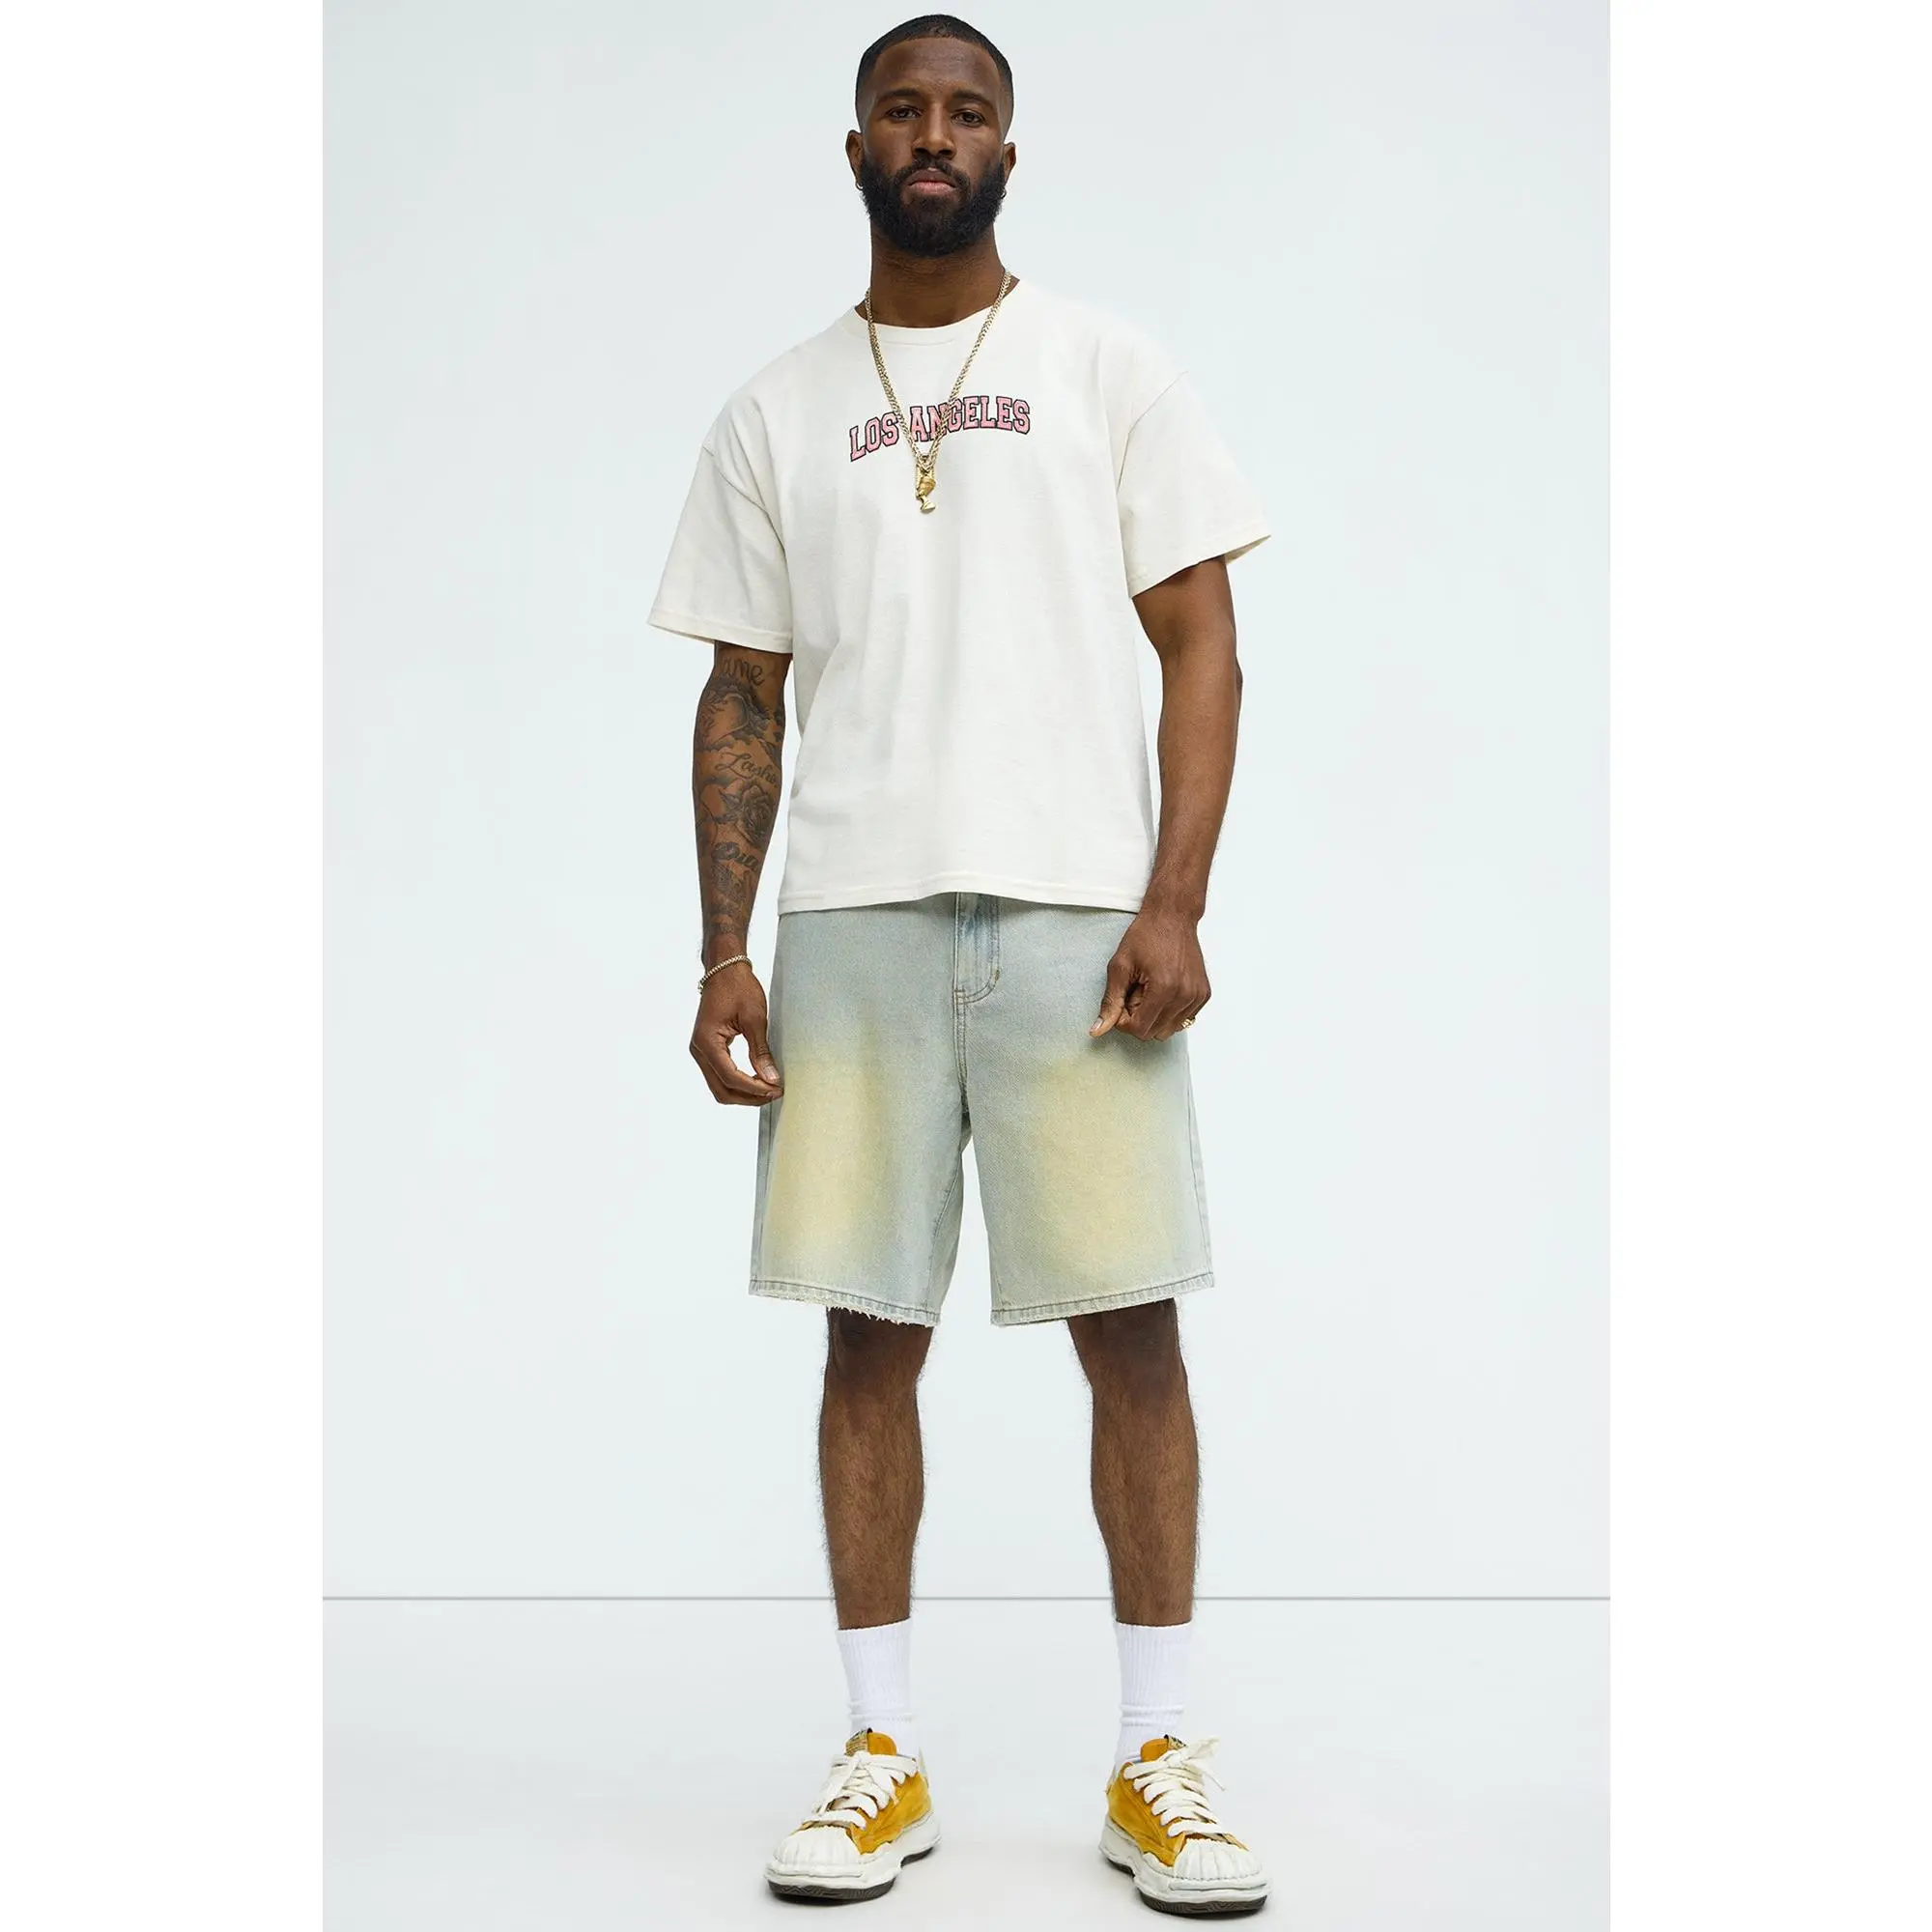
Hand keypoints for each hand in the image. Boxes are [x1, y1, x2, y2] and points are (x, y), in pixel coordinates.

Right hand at [690, 962, 782, 1104]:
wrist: (724, 970)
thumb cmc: (737, 987)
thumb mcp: (755, 1019)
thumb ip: (761, 1052)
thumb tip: (771, 1078)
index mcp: (707, 1042)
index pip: (731, 1077)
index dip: (755, 1088)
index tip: (775, 1088)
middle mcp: (699, 1050)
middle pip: (721, 1089)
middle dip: (748, 1097)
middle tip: (774, 1093)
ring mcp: (700, 1050)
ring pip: (719, 1086)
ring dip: (743, 1092)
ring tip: (767, 1089)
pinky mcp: (707, 1048)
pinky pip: (719, 1074)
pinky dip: (737, 1082)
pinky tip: (756, 1079)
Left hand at [1090, 908, 1209, 1041]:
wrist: (1173, 916)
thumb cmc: (1145, 936)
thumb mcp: (1120, 966)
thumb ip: (1110, 1002)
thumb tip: (1097, 1031)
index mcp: (1164, 989)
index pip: (1140, 1030)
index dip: (1124, 1021)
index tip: (1122, 1000)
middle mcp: (1185, 995)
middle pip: (1154, 1033)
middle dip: (1140, 1018)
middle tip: (1136, 992)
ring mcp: (1197, 996)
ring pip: (1169, 1030)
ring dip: (1155, 1016)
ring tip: (1150, 990)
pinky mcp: (1204, 994)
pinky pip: (1182, 1019)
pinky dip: (1169, 1011)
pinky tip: (1164, 989)